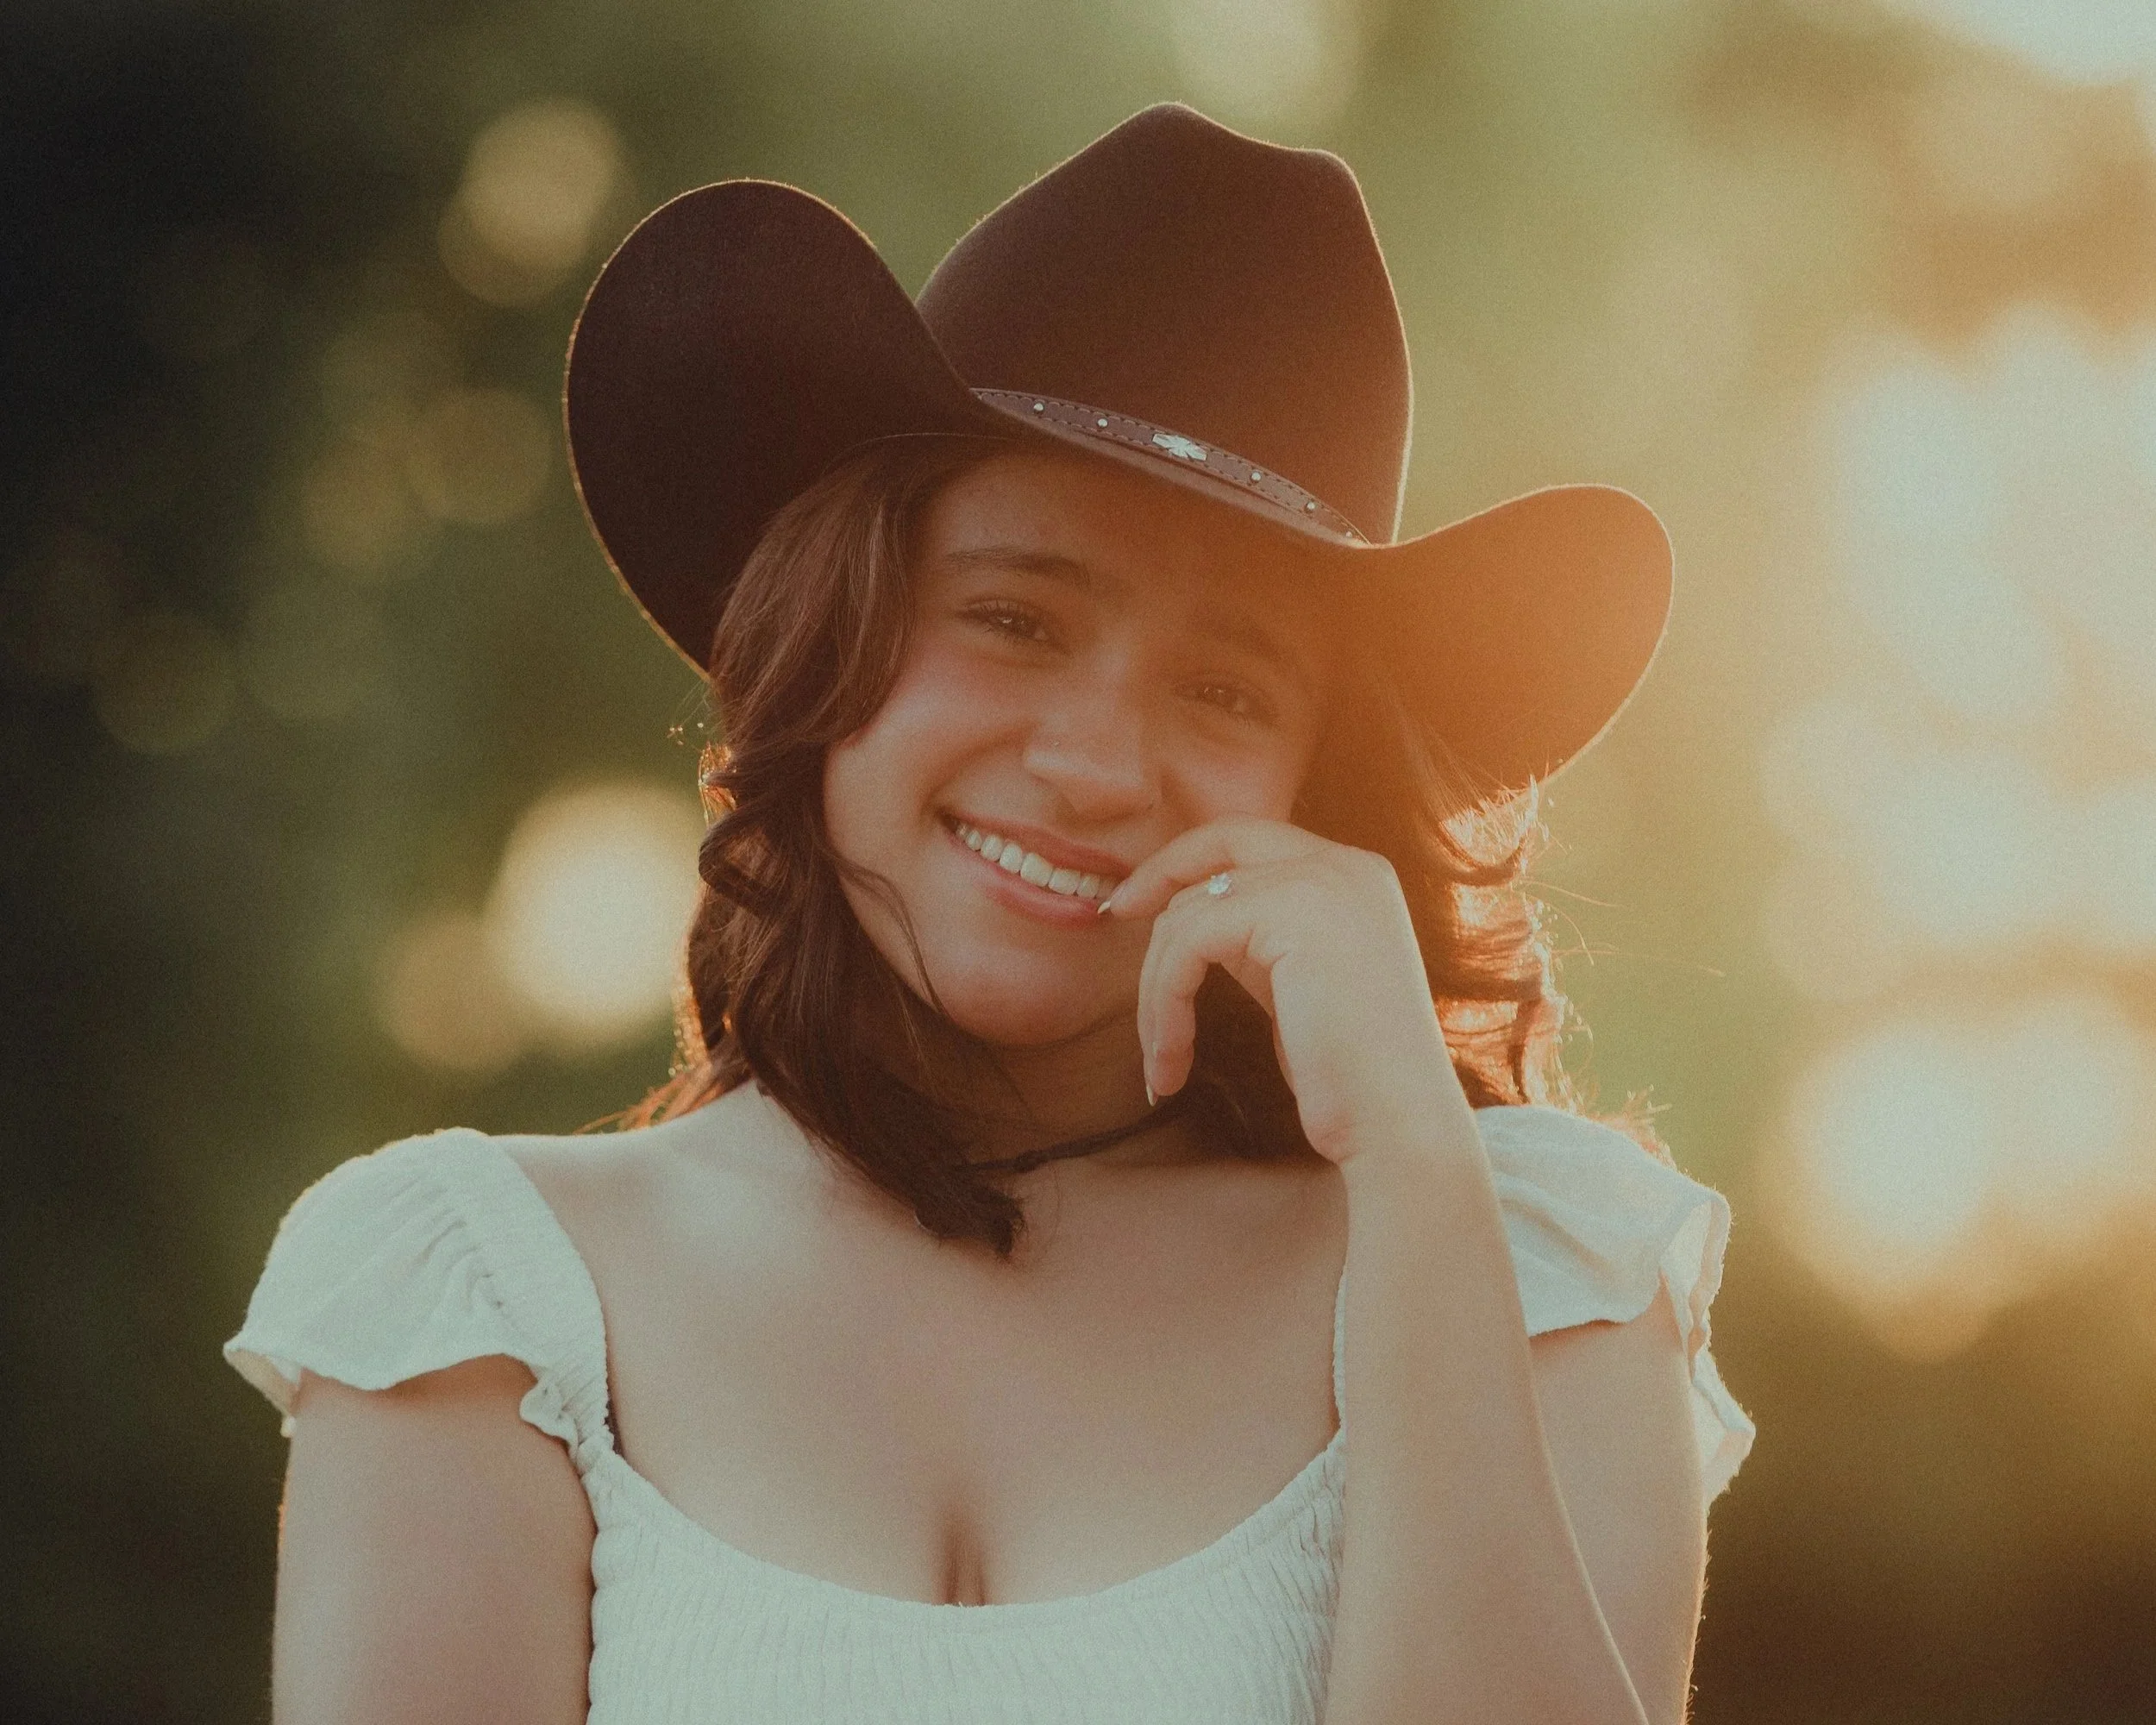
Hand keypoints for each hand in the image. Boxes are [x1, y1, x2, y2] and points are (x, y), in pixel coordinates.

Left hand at [1105, 818, 1468, 1164]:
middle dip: (1158, 875)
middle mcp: (1346, 865)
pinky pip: (1188, 944)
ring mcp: (1323, 882)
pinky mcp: (1292, 913)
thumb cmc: (1348, 1080)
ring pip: (1191, 911)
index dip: (1188, 861)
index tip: (1139, 900)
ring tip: (1162, 1061)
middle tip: (1112, 913)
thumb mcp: (1302, 985)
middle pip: (1221, 841)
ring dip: (1157, 991)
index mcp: (1358, 876)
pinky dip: (1163, 1005)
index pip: (1252, 838)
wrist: (1397, 1126)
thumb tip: (1189, 918)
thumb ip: (1263, 939)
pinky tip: (1171, 1062)